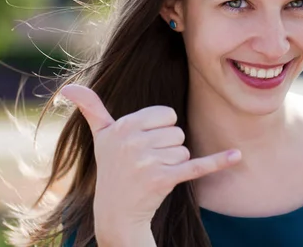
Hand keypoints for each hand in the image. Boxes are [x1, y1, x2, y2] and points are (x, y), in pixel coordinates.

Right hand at [60, 85, 241, 236]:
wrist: (116, 213)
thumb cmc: (111, 170)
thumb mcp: (100, 138)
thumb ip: (90, 109)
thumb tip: (65, 89)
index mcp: (122, 126)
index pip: (166, 114)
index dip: (160, 130)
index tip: (144, 145)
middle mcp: (132, 141)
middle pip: (176, 132)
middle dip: (167, 147)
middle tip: (147, 163)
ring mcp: (148, 162)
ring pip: (184, 150)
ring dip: (175, 163)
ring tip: (153, 174)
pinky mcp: (164, 180)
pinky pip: (197, 165)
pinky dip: (218, 161)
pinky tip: (237, 155)